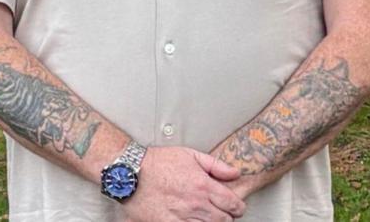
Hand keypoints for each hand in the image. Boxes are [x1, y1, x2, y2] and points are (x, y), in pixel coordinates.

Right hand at [121, 146, 246, 221]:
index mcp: (203, 186)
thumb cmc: (158, 162)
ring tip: (206, 217)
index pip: (232, 204)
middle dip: (227, 217)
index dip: (238, 208)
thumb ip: (216, 165)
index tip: (236, 207)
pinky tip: (192, 221)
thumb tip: (235, 173)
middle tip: (223, 213)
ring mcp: (182, 217)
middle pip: (223, 220)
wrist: (131, 173)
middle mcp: (196, 204)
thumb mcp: (190, 155)